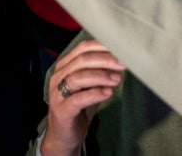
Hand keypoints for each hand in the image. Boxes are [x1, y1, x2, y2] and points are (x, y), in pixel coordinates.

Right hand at [41, 40, 125, 155]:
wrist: (64, 135)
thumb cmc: (79, 105)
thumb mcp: (89, 84)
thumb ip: (99, 69)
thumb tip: (122, 57)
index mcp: (65, 66)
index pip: (82, 48)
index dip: (102, 46)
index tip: (121, 48)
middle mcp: (58, 77)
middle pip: (82, 60)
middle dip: (105, 60)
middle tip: (123, 64)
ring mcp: (57, 94)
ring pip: (78, 77)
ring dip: (101, 76)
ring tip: (117, 79)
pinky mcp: (61, 111)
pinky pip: (77, 99)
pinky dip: (94, 94)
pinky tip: (108, 93)